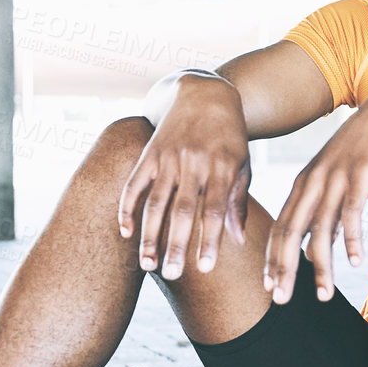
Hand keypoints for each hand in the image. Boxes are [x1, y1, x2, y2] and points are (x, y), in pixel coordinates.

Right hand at [118, 75, 251, 278]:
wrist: (205, 93)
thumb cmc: (229, 136)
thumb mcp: (242, 164)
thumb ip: (238, 201)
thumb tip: (237, 240)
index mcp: (222, 167)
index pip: (215, 210)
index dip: (208, 240)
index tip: (205, 269)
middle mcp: (194, 162)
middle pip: (182, 210)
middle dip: (175, 245)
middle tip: (171, 274)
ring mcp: (169, 157)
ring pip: (156, 202)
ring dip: (149, 236)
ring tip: (147, 266)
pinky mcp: (150, 153)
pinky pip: (134, 184)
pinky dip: (127, 208)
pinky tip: (124, 234)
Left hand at [263, 86, 367, 303]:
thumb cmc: (362, 150)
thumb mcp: (335, 179)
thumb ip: (325, 211)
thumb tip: (318, 245)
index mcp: (303, 186)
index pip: (281, 228)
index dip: (273, 260)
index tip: (270, 288)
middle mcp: (313, 183)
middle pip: (291, 232)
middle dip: (284, 269)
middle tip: (281, 300)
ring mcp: (335, 179)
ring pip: (321, 229)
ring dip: (321, 266)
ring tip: (324, 295)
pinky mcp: (360, 176)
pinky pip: (351, 212)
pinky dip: (351, 239)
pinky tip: (355, 262)